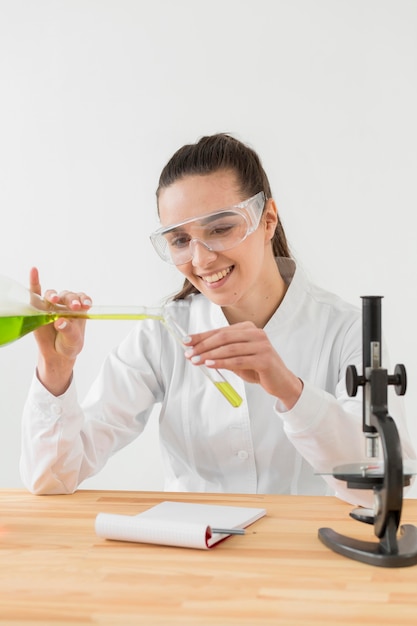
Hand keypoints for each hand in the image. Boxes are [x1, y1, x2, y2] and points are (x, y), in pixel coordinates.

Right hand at [29, 267, 91, 394]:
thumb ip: (69, 330)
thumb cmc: (68, 345)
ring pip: (53, 295)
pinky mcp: (38, 307)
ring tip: (55, 300)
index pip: (82, 298)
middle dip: (71, 300)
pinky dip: (34, 281)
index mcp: (78, 309)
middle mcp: (65, 304)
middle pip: (68, 296)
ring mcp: (51, 305)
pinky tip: (34, 271)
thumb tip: (60, 321)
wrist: (56, 354)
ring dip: (54, 295)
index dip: (84, 299)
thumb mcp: (73, 341)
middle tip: (74, 307)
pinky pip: (35, 293)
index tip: (86, 304)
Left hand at [183, 321, 302, 409]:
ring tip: (195, 360)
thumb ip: (221, 352)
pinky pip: (238, 360)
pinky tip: (210, 364)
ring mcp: (261, 345)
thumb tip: (196, 351)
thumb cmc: (257, 369)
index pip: (220, 331)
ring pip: (229, 349)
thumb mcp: (237, 358)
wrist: (280, 382)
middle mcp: (256, 333)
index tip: (186, 342)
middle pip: (223, 337)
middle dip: (203, 346)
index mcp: (248, 328)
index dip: (201, 336)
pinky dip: (222, 363)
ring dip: (209, 355)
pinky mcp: (264, 359)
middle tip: (189, 353)